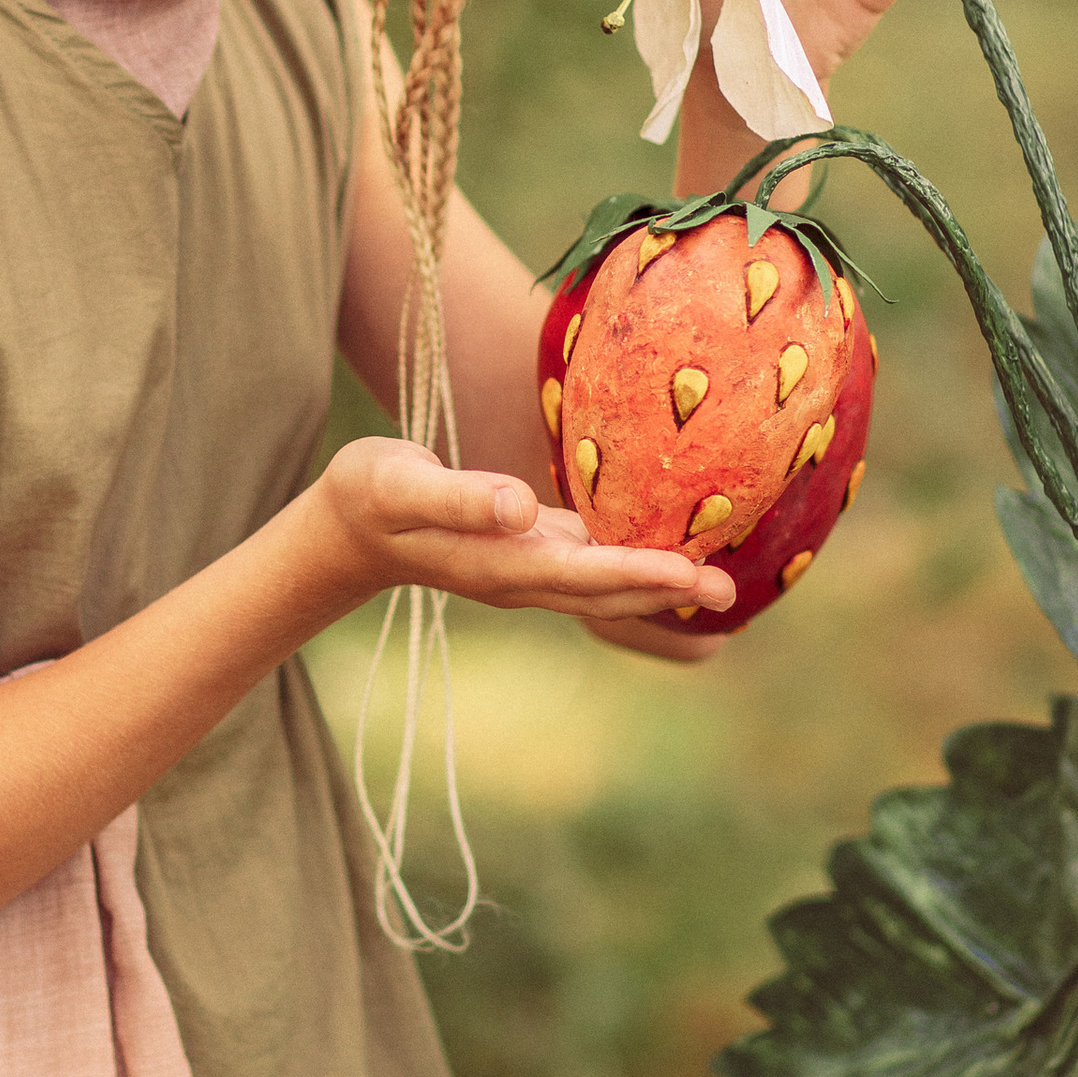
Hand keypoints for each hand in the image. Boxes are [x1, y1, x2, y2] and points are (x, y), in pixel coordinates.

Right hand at [313, 438, 734, 625]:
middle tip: (730, 590)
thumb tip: (520, 506)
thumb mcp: (400, 485)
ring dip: (658, 583)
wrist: (347, 526)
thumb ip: (460, 497)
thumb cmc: (369, 495)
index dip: (636, 572)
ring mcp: (527, 567)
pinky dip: (633, 562)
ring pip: (603, 583)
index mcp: (498, 564)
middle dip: (666, 591)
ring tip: (717, 581)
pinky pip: (592, 563)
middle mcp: (521, 575)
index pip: (580, 574)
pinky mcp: (529, 548)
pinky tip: (666, 549)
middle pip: (606, 591)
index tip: (688, 571)